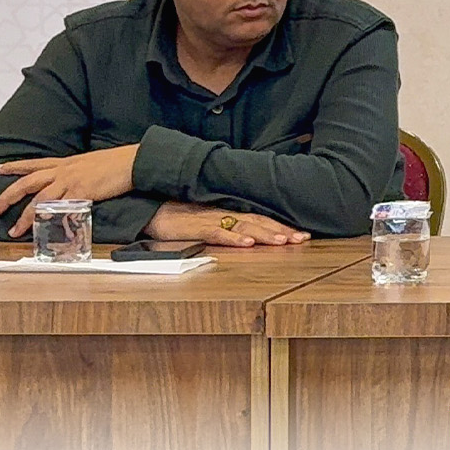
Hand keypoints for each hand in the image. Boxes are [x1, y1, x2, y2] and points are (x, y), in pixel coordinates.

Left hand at [0, 145, 139, 237]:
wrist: (135, 161)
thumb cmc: (118, 163)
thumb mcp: (92, 163)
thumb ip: (79, 172)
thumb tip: (74, 181)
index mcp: (66, 163)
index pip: (33, 163)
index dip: (13, 166)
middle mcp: (64, 171)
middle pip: (27, 183)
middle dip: (8, 196)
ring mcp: (71, 181)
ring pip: (39, 200)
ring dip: (25, 217)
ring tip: (14, 230)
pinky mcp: (82, 193)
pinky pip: (60, 209)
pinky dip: (50, 220)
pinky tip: (42, 230)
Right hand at [144, 201, 310, 246]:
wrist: (146, 205)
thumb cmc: (175, 214)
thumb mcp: (203, 219)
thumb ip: (223, 224)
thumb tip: (246, 235)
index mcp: (226, 212)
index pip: (260, 219)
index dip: (281, 226)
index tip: (301, 234)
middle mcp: (222, 214)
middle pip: (257, 222)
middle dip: (281, 231)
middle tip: (303, 239)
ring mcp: (208, 220)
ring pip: (242, 227)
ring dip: (264, 234)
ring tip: (284, 241)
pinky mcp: (192, 227)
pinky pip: (215, 233)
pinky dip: (232, 238)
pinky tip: (247, 243)